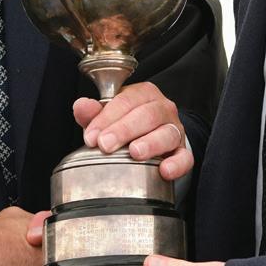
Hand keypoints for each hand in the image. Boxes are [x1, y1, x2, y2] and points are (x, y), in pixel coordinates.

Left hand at [76, 82, 191, 180]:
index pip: (126, 101)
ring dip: (150, 143)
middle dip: (124, 130)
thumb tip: (80, 106)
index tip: (91, 136)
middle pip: (147, 115)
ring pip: (167, 133)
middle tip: (105, 145)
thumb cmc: (126, 122)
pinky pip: (185, 157)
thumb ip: (93, 112)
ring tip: (134, 152)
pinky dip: (176, 164)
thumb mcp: (108, 115)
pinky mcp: (183, 151)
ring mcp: (175, 129)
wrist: (151, 136)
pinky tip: (164, 171)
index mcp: (143, 94)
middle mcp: (162, 108)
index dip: (107, 117)